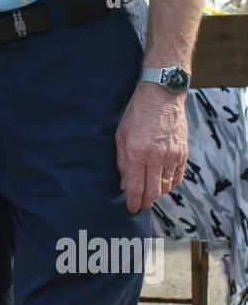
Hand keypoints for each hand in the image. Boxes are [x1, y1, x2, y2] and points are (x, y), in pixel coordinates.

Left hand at [115, 83, 187, 212]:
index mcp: (138, 152)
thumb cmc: (137, 113)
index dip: (133, 202)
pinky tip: (162, 184)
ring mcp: (172, 155)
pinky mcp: (183, 153)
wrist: (162, 95)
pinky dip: (169, 185)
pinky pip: (177, 178)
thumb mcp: (121, 136)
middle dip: (145, 202)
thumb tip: (124, 185)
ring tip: (149, 195)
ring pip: (166, 187)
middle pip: (153, 192)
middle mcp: (157, 157)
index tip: (131, 209)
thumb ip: (122, 163)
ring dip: (157, 194)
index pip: (136, 187)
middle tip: (139, 205)